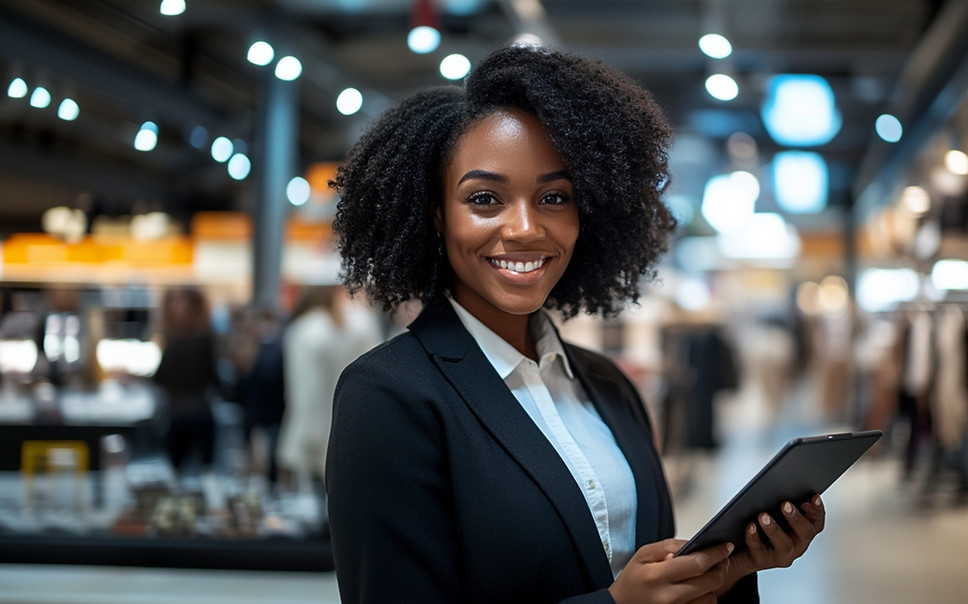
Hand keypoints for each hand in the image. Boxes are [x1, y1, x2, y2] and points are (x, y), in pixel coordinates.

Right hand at [608, 539, 733, 603]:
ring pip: (712, 597)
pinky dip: (706, 597)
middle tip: (721, 558)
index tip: (725, 546)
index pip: (697, 563)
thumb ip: (668, 545)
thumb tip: (693, 543)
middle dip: (720, 567)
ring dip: (713, 584)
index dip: (716, 553)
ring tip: (704, 575)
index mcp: (657, 577)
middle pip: (711, 581)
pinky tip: (698, 589)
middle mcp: (669, 597)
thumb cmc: (632, 580)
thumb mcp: (643, 554)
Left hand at [734, 494, 825, 574]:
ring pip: (783, 544)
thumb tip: (788, 491)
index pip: (817, 523)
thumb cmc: (766, 531)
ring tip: (763, 515)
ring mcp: (780, 555)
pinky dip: (754, 536)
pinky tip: (750, 525)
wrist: (747, 554)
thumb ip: (787, 507)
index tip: (814, 496)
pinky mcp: (762, 559)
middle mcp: (796, 546)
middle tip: (785, 504)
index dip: (818, 511)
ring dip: (774, 528)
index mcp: (803, 534)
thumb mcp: (779, 518)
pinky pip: (758, 549)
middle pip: (804, 533)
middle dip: (796, 518)